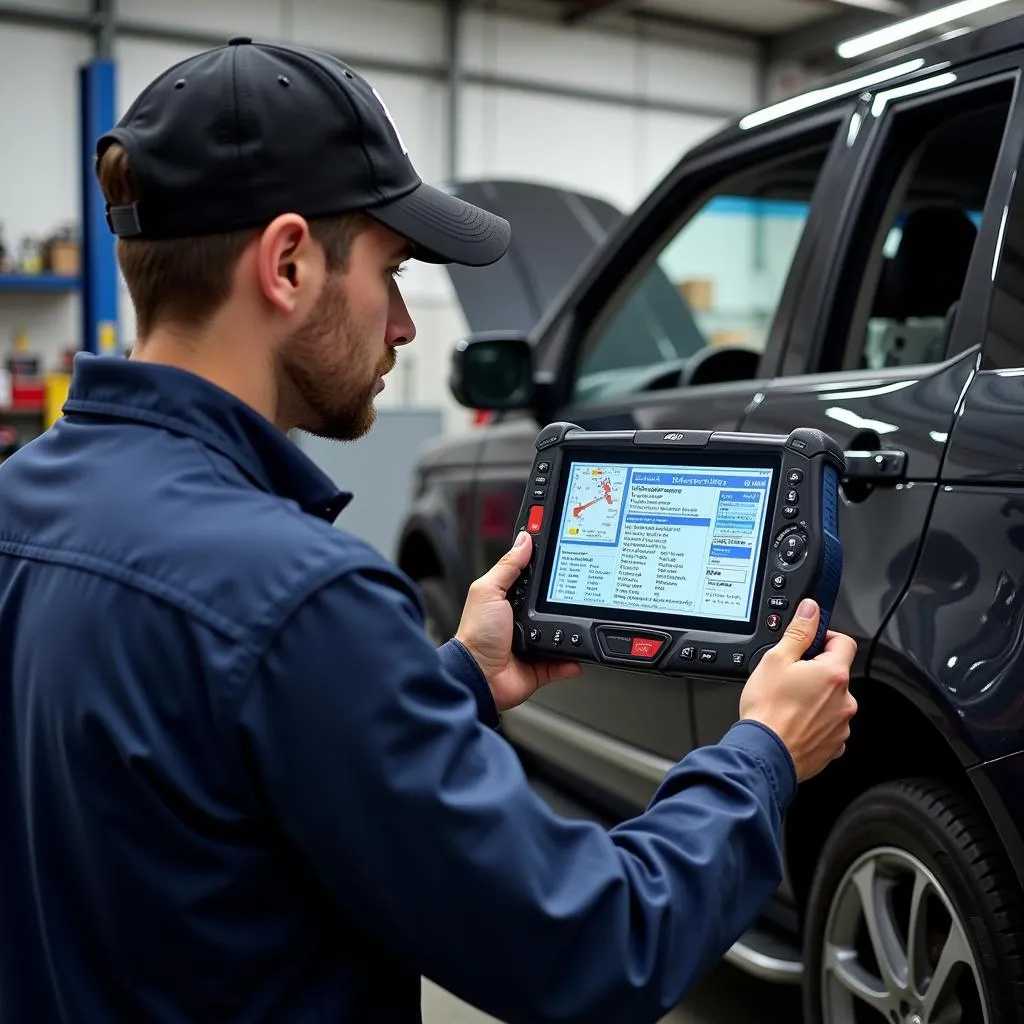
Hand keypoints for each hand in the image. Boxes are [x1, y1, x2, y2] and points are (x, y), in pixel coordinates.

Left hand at [455, 532, 581, 712]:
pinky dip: (573, 659)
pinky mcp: (541, 665)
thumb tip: (524, 539)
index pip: (533, 577)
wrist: (479, 675)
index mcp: (510, 600)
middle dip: (566, 598)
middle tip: (580, 587)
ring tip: (580, 618)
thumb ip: (507, 567)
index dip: (547, 564)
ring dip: (572, 629)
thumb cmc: (477, 634)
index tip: (564, 548)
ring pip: (563, 632)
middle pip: (552, 603)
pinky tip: (578, 653)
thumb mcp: (489, 591)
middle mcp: (523, 620)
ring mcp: (533, 643)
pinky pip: (564, 661)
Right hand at [738, 599, 857, 782]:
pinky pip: (828, 726)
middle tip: (788, 677)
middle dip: (815, 672)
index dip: (824, 638)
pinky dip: (814, 722)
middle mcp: (845, 700)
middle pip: (835, 674)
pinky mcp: (834, 745)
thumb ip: (799, 632)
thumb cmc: (768, 710)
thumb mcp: (776, 659)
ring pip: (832, 701)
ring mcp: (841, 725)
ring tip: (787, 704)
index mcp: (833, 674)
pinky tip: (793, 722)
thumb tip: (811, 611)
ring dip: (815, 699)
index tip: (808, 644)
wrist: (764, 754)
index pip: (844, 642)